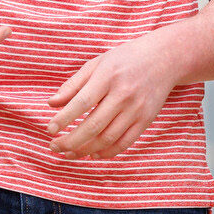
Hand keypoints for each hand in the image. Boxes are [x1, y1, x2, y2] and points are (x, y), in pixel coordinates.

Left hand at [45, 35, 180, 158]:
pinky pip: (124, 143)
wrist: (164, 59)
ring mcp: (137, 109)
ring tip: (68, 153)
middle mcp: (123, 94)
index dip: (64, 118)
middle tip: (54, 147)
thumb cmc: (124, 59)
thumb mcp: (97, 63)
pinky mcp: (146, 120)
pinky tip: (92, 154)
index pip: (82, 102)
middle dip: (70, 141)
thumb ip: (73, 84)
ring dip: (85, 150)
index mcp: (108, 76)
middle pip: (94, 126)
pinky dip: (107, 153)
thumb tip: (51, 104)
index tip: (49, 130)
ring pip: (108, 138)